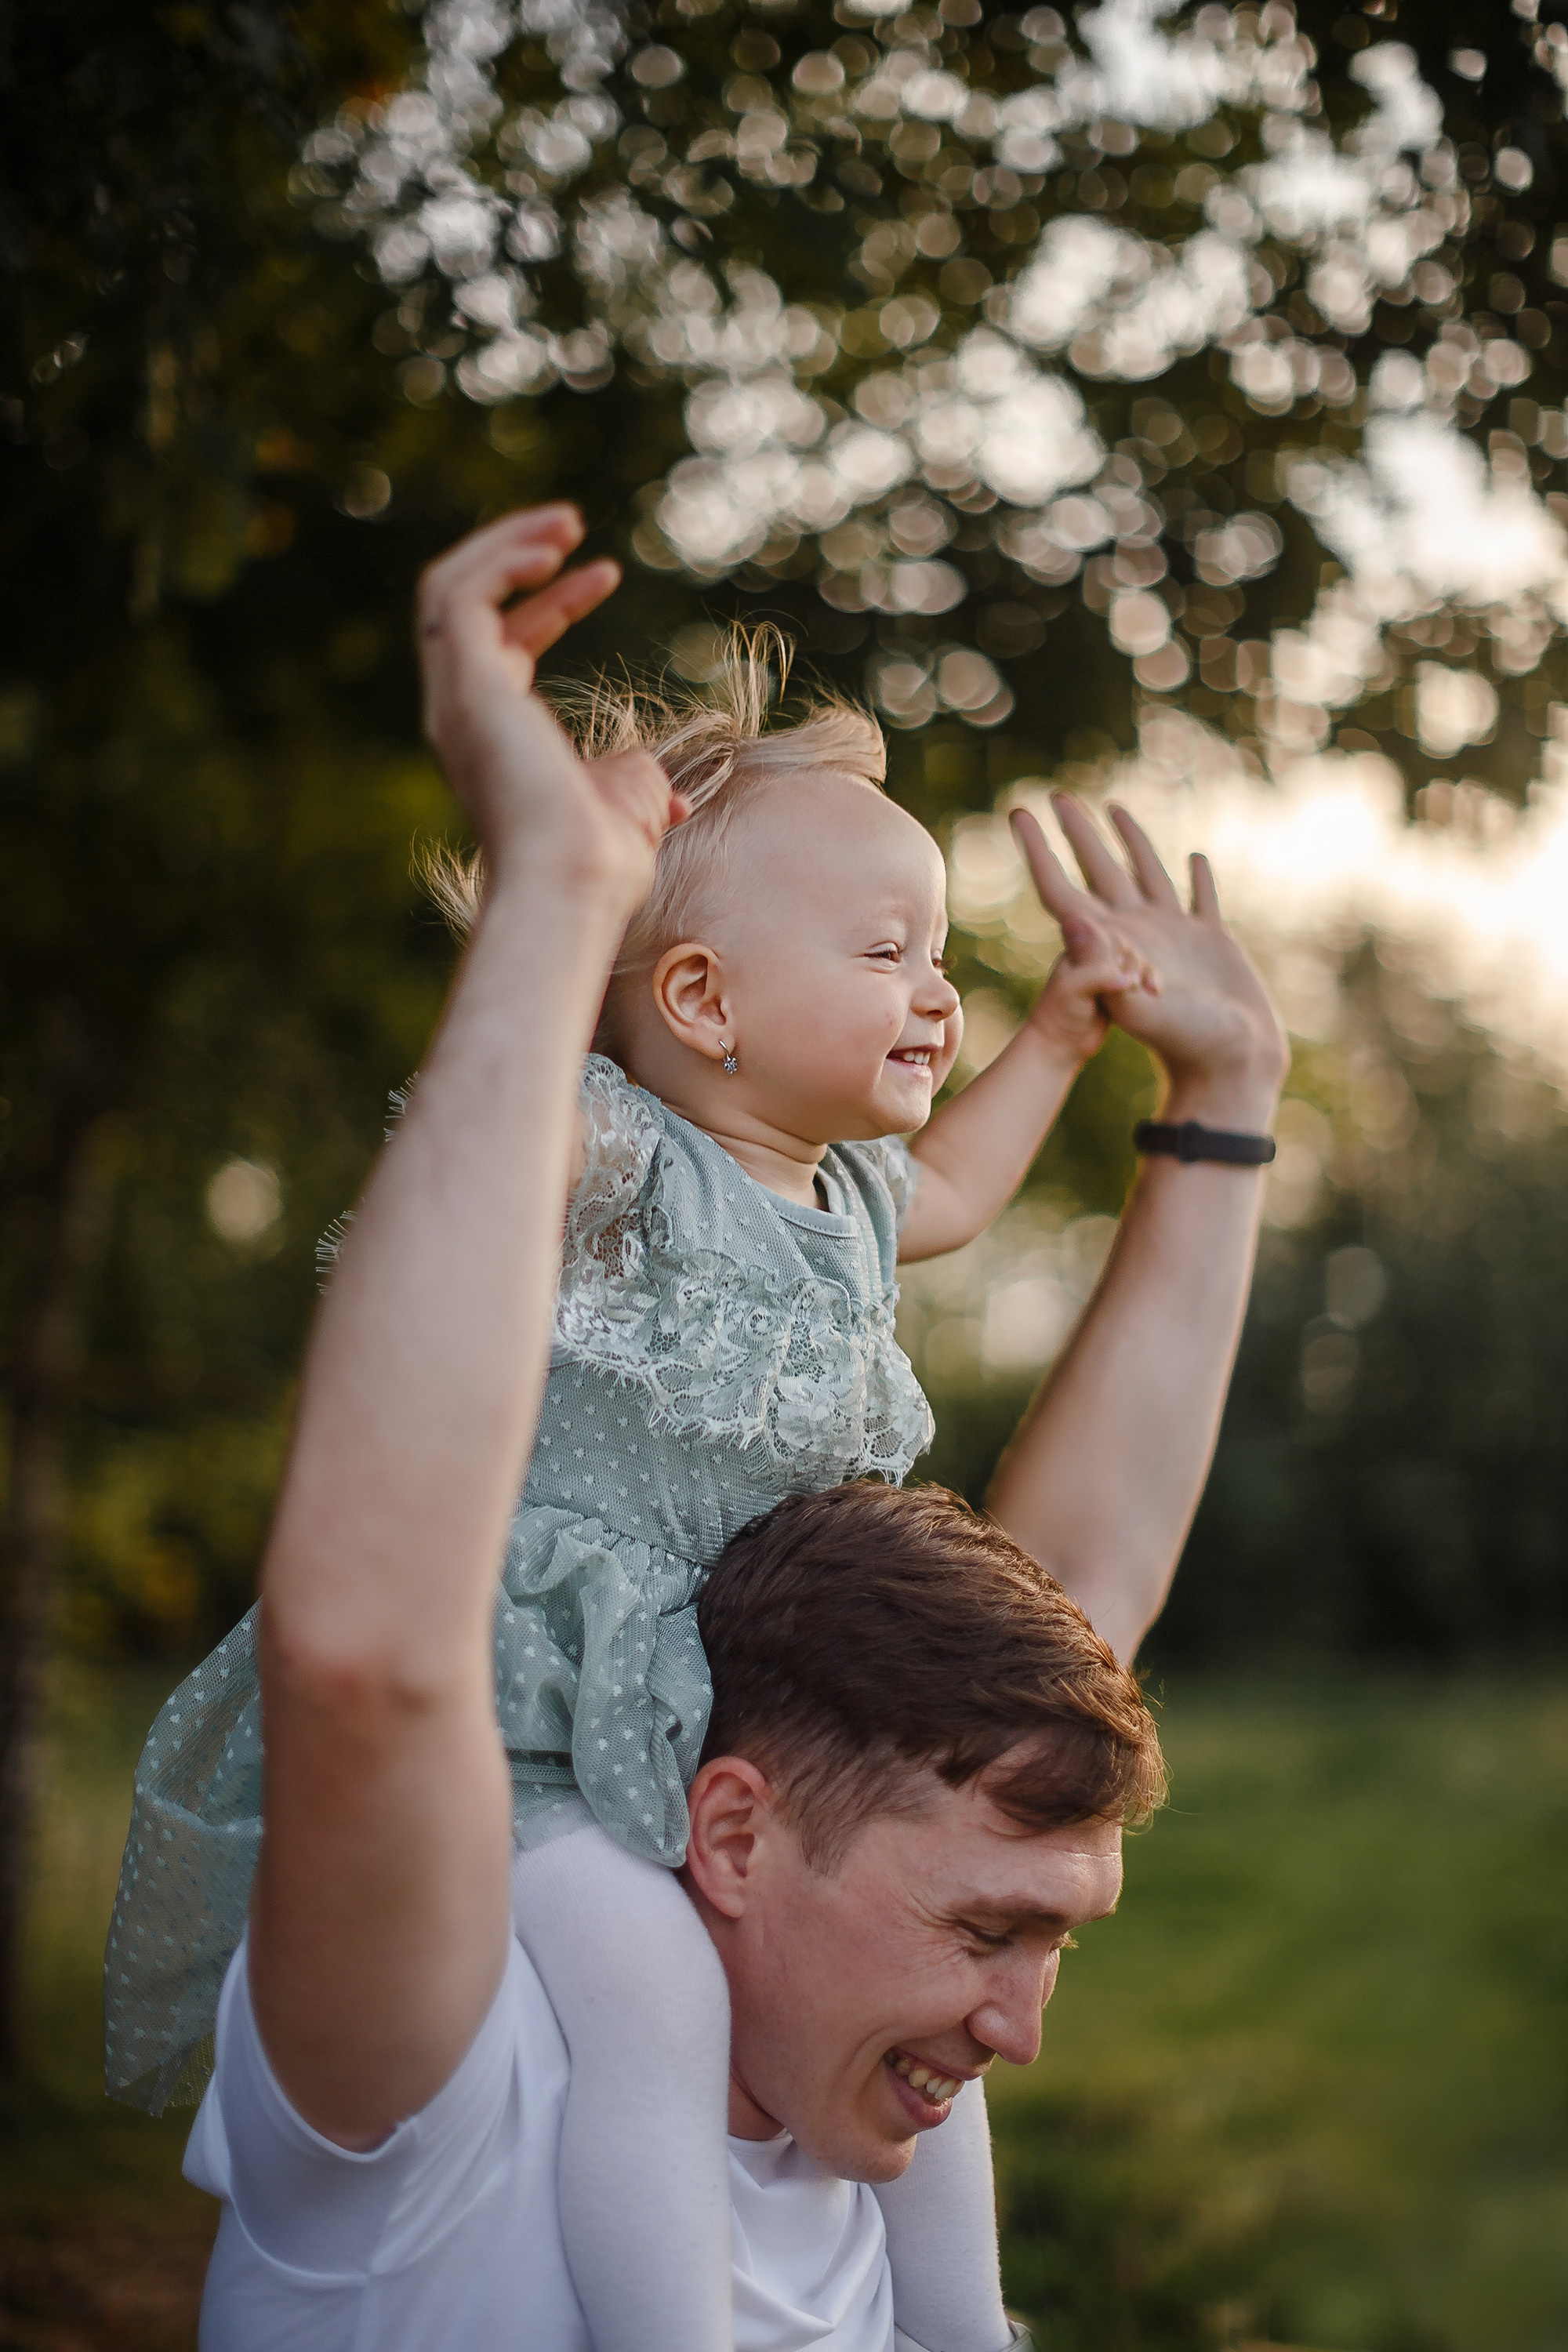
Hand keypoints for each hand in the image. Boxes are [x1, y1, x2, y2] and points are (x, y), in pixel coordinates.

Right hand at [417, 506, 682, 914]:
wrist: (573, 882)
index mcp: (493, 736)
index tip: (605, 572)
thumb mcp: (627, 801)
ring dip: (502, 544)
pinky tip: (552, 548)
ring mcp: (455, 699)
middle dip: (511, 555)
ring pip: (447, 590)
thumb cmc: (599, 858)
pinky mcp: (465, 685)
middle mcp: (461, 714)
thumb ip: (633, 777)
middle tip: (570, 524)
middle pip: (461, 606)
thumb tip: (669, 792)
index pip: (504, 644)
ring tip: (564, 522)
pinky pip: (458, 595)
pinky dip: (499, 560)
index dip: (553, 603)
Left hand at [1011, 798, 1287, 1123]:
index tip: (1018, 814)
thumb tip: (1071, 919)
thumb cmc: (1180, 1041)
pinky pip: (1200, 899)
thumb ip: (1098, 962)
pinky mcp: (1210, 943)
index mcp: (1109, 942)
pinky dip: (1197, 878)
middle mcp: (1136, 931)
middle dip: (1077, 834)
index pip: (1062, 888)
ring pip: (1146, 873)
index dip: (1038, 851)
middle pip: (1098, 869)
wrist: (1227, 1064)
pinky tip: (1195, 860)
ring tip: (1115, 809)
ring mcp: (1173, 935)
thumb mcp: (1130, 1002)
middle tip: (1057, 797)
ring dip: (1130, 841)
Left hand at [1026, 904, 1159, 1067]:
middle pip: (1126, 947)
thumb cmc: (1062, 1014)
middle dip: (1135, 964)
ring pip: (1135, 962)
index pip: (1108, 936)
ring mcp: (1106, 974)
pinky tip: (1155, 993)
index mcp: (1078, 949)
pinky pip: (1139, 978)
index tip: (1123, 979)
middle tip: (1133, 986)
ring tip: (1151, 990)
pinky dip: (1149, 982)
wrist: (1060, 1044)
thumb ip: (1096, 974)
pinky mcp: (1117, 990)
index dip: (1120, 953)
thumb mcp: (1073, 989)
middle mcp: (1092, 957)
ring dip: (1146, 973)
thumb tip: (1127, 978)